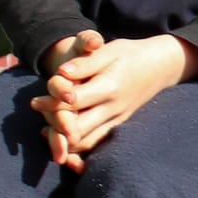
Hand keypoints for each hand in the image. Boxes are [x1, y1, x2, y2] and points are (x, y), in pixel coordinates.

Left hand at [32, 31, 197, 170]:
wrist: (161, 66)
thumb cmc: (131, 54)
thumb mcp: (109, 51)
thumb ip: (85, 63)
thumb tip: (61, 74)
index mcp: (110, 87)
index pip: (74, 102)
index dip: (52, 104)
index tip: (36, 102)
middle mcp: (114, 109)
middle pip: (77, 129)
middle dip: (54, 126)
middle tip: (40, 117)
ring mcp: (118, 121)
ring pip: (86, 142)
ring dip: (63, 141)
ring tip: (46, 128)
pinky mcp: (118, 127)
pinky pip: (96, 144)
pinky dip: (77, 147)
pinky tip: (62, 136)